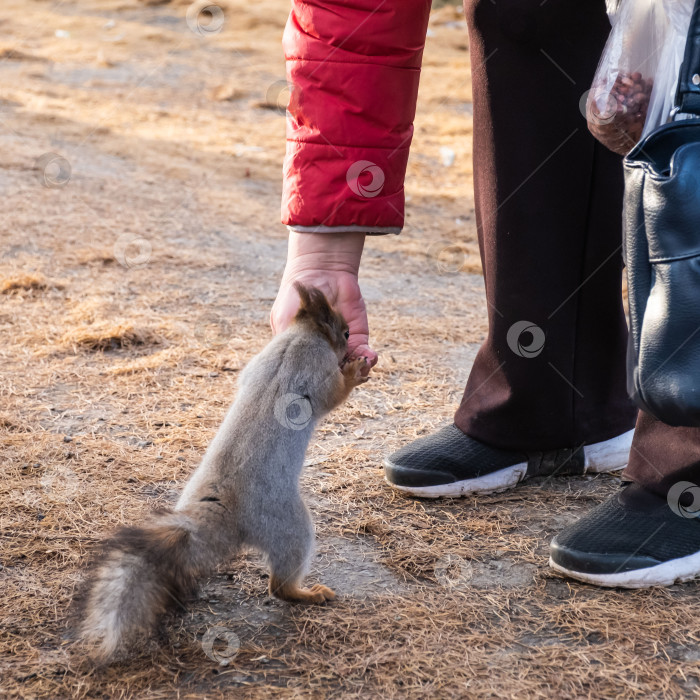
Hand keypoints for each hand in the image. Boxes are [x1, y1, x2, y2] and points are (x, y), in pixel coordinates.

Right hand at [271, 232, 376, 372]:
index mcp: (305, 353)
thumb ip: (284, 342)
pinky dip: (368, 357)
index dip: (318, 383)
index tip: (322, 386)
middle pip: (334, 375)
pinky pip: (364, 352)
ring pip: (350, 367)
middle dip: (341, 380)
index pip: (313, 375)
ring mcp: (341, 345)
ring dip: (356, 372)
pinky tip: (368, 358)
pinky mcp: (358, 334)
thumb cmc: (295, 296)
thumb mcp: (283, 320)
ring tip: (359, 371)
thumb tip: (288, 369)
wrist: (319, 271)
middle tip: (344, 382)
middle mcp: (323, 352)